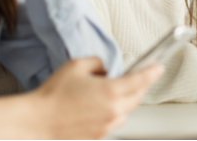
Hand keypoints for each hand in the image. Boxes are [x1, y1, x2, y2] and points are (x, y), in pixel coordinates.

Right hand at [31, 57, 163, 138]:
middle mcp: (113, 110)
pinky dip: (111, 112)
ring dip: (124, 100)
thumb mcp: (76, 66)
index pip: (141, 80)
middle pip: (137, 96)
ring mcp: (107, 126)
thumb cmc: (53, 95)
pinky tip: (95, 106)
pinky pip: (113, 121)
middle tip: (131, 76)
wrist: (37, 122)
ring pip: (126, 110)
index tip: (158, 67)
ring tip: (105, 92)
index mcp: (111, 91)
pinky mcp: (99, 136)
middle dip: (137, 85)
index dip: (152, 72)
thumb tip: (106, 69)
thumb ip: (98, 63)